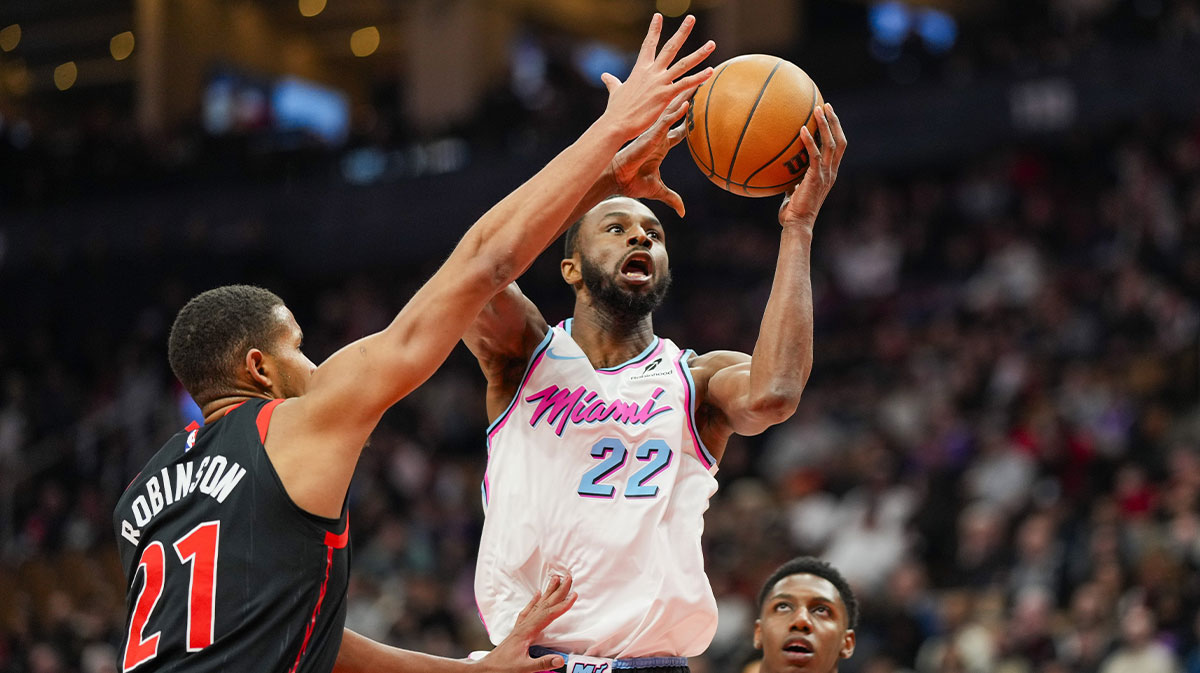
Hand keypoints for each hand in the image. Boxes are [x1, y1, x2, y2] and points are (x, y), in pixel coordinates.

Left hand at [477, 574, 576, 672]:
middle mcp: (524, 625)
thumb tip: (560, 659)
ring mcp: (521, 626)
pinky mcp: (518, 629)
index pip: (548, 615)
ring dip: (548, 592)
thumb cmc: (504, 667)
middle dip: (557, 591)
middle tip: (568, 579)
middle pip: (544, 604)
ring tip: (555, 579)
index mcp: (527, 632)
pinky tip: (537, 594)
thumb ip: (543, 663)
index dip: (562, 606)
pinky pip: (528, 610)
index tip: (573, 596)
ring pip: (537, 604)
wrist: (487, 668)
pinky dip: (534, 601)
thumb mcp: (525, 667)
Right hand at [600, 14, 714, 142]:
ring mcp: (659, 83)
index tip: (658, 16)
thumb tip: (605, 76)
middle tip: (691, 18)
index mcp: (640, 70)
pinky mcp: (665, 96)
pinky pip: (685, 84)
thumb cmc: (616, 110)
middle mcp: (651, 73)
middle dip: (682, 32)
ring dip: (699, 54)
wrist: (616, 123)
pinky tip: (710, 71)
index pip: (648, 45)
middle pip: (670, 48)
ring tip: (712, 44)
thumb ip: (613, 82)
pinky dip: (698, 78)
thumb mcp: (615, 92)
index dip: (653, 30)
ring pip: (683, 64)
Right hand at [609, 91, 691, 216]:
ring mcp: (655, 133)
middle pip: (677, 114)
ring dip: (685, 99)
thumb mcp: (658, 190)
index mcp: (660, 145)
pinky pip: (665, 121)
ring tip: (697, 85)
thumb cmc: (633, 182)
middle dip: (688, 100)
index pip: (678, 131)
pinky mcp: (650, 136)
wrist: (618, 179)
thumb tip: (683, 212)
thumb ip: (672, 198)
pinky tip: (686, 104)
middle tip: (700, 86)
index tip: (700, 113)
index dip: (688, 122)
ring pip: (673, 112)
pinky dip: (675, 113)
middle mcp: (659, 135)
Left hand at [779, 103, 846, 232]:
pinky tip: (801, 129)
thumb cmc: (793, 210)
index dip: (836, 130)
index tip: (828, 114)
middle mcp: (831, 172)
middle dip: (834, 122)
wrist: (797, 224)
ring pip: (830, 144)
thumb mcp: (793, 188)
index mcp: (829, 173)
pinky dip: (809, 141)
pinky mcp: (815, 178)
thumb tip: (780, 166)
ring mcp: (825, 175)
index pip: (838, 147)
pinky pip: (814, 155)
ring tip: (818, 109)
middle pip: (839, 141)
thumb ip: (793, 176)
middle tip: (826, 105)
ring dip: (825, 125)